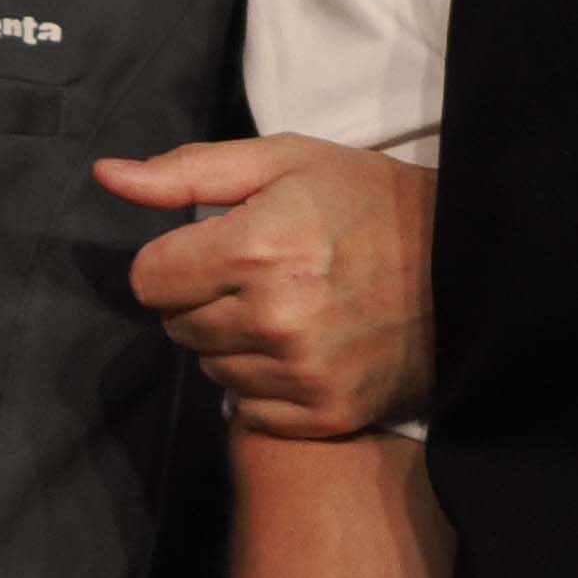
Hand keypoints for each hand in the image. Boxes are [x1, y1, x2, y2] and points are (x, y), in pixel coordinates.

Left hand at [97, 135, 436, 436]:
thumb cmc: (369, 203)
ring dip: (230, 339)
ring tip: (287, 306)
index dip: (174, 259)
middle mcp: (274, 318)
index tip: (213, 247)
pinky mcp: (323, 414)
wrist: (470, 266)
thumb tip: (107, 176)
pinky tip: (305, 345)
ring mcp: (301, 373)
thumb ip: (187, 172)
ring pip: (208, 366)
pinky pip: (246, 405)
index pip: (149, 279)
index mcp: (257, 248)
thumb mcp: (283, 162)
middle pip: (174, 324)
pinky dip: (263, 379)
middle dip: (202, 296)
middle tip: (262, 273)